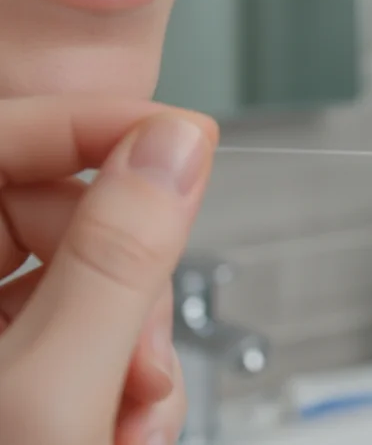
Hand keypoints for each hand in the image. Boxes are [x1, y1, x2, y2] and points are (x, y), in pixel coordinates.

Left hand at [0, 97, 217, 444]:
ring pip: (91, 278)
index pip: (3, 139)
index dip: (96, 126)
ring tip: (136, 410)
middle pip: (62, 219)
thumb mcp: (57, 388)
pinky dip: (131, 375)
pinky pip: (92, 330)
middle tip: (149, 345)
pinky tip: (128, 421)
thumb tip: (173, 148)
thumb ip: (117, 260)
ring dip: (142, 346)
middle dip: (132, 284)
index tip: (182, 136)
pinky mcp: (20, 368)